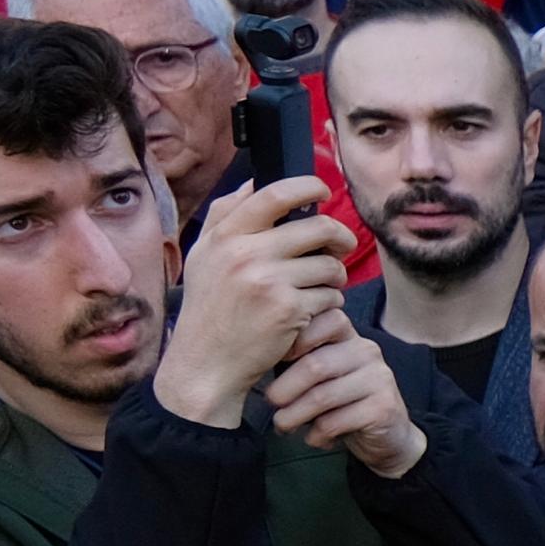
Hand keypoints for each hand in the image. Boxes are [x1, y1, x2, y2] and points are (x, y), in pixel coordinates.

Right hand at [154, 176, 358, 424]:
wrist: (206, 363)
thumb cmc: (210, 308)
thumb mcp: (203, 257)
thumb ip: (225, 217)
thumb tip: (255, 182)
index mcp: (224, 237)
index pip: (274, 195)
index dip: (307, 186)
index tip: (321, 189)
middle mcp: (245, 254)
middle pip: (319, 228)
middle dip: (340, 238)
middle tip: (341, 247)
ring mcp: (268, 281)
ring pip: (330, 265)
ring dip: (334, 277)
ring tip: (318, 287)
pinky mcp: (289, 309)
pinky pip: (330, 295)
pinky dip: (328, 303)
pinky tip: (310, 313)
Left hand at [261, 319, 426, 477]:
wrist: (387, 435)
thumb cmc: (342, 401)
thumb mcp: (321, 373)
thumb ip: (300, 357)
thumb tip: (256, 352)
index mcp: (350, 337)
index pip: (328, 320)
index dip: (297, 338)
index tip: (279, 359)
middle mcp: (368, 352)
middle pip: (315, 365)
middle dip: (284, 389)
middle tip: (271, 404)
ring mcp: (379, 379)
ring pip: (322, 397)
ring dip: (293, 416)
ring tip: (283, 426)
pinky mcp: (383, 408)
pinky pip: (335, 422)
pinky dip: (316, 434)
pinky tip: (314, 437)